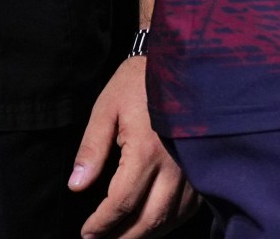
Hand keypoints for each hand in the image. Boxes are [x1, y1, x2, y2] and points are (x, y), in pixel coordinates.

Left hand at [70, 57, 196, 237]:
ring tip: (126, 236)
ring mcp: (193, 167)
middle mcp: (174, 164)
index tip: (86, 233)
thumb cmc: (139, 83)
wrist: (182, 60)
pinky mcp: (203, 165)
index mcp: (146, 151)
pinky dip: (172, 220)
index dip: (101, 225)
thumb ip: (91, 149)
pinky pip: (190, 205)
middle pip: (150, 219)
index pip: (121, 204)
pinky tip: (157, 221)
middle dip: (123, 237)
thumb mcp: (106, 109)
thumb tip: (76, 186)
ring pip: (172, 217)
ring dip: (148, 233)